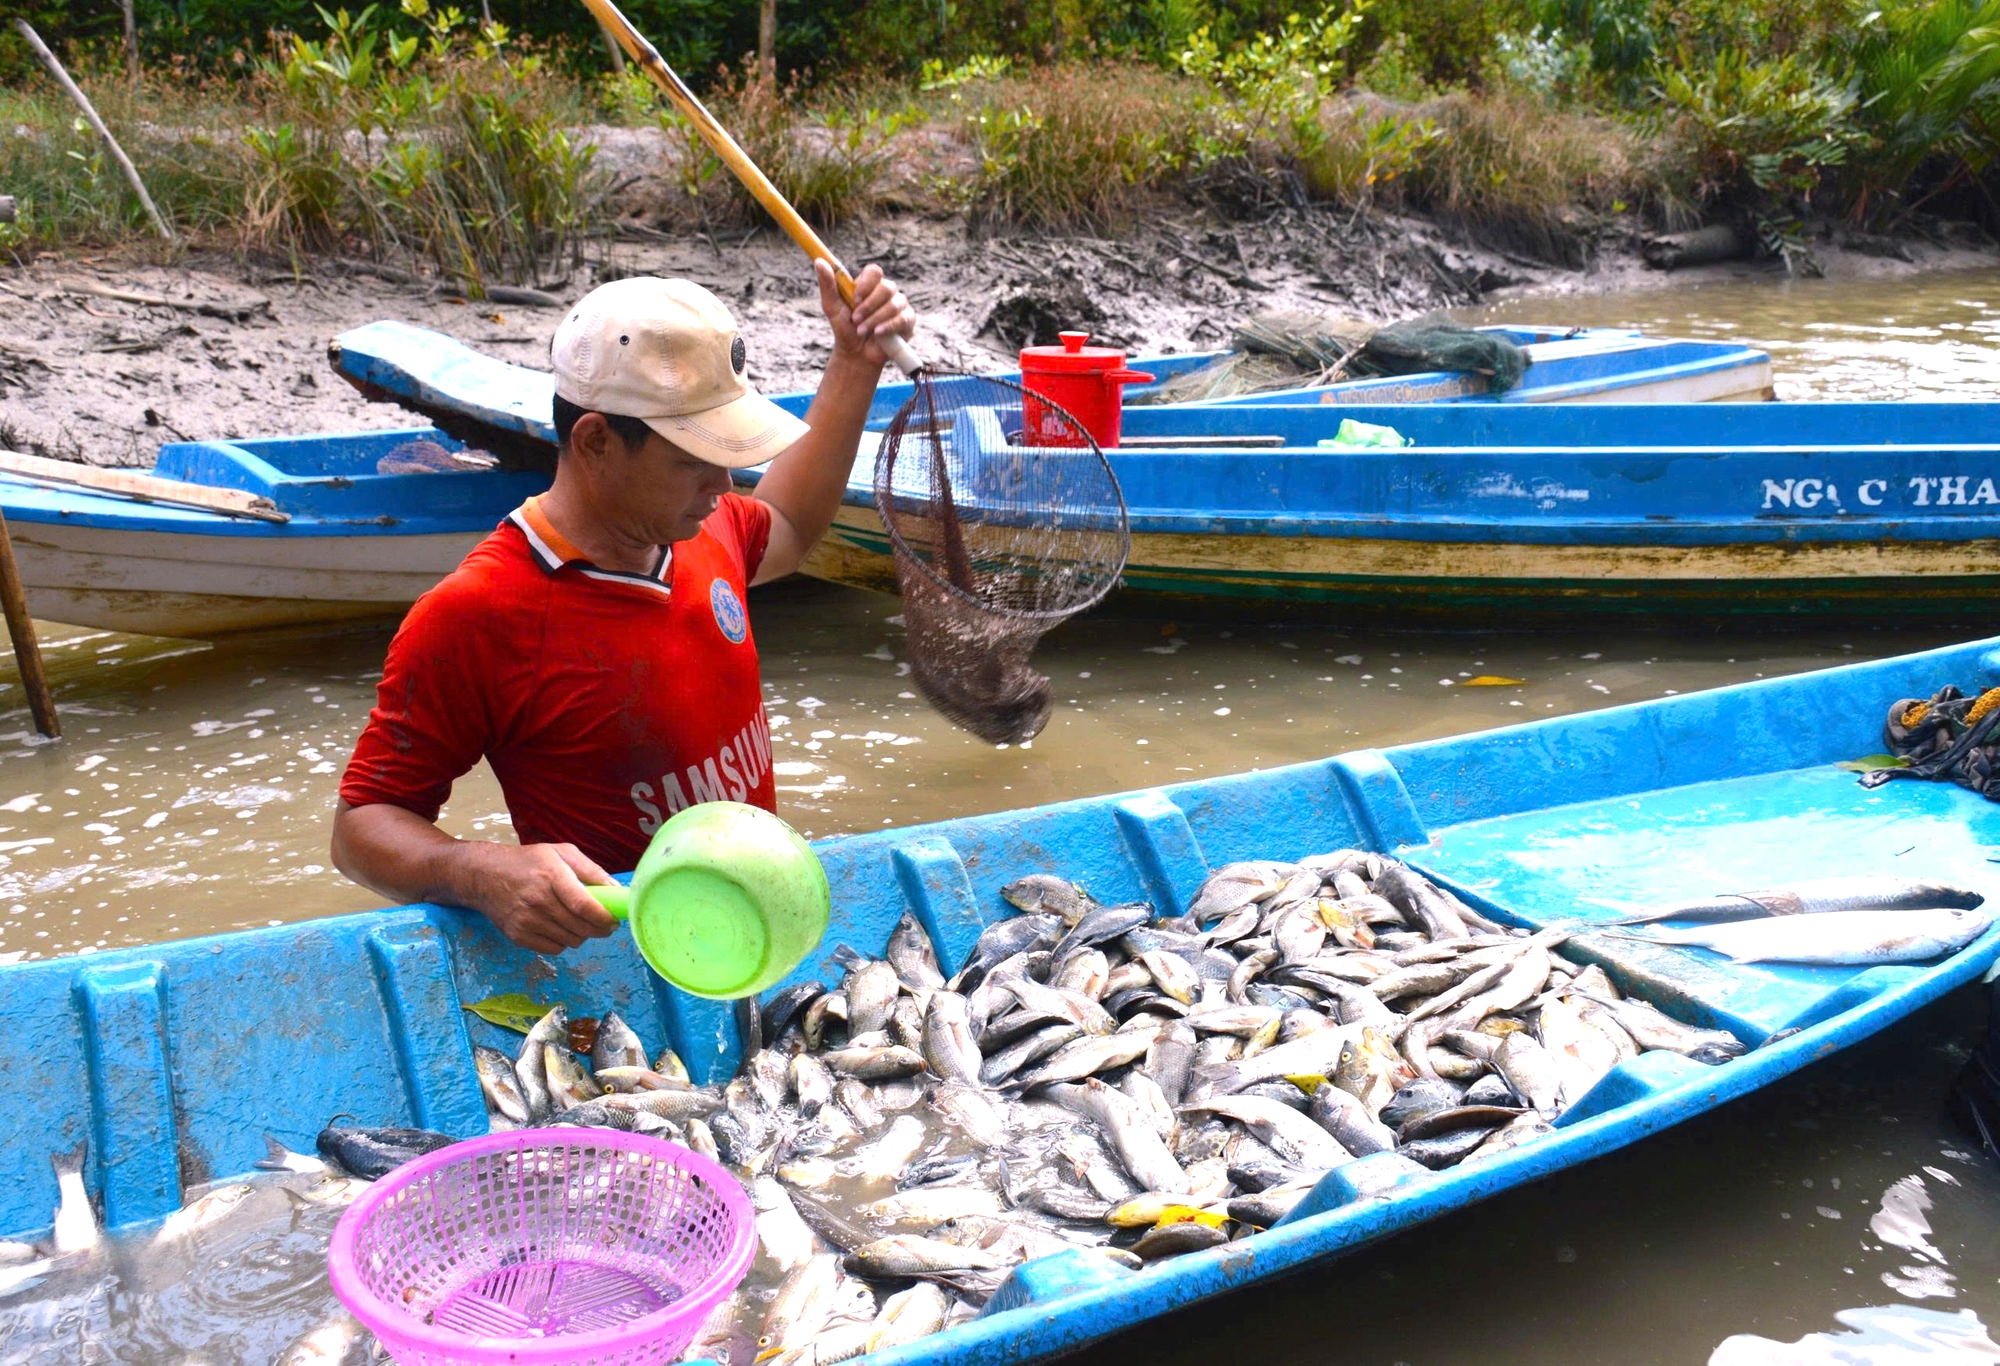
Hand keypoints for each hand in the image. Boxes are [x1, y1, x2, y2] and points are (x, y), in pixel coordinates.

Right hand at [461, 842, 619, 954]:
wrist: (484, 876)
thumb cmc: (527, 862)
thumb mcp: (560, 853)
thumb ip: (591, 870)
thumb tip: (616, 890)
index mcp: (552, 876)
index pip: (584, 906)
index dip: (604, 918)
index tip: (614, 920)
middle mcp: (539, 901)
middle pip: (581, 928)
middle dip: (600, 929)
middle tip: (605, 924)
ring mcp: (527, 921)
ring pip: (571, 941)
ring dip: (582, 935)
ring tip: (580, 922)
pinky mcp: (518, 936)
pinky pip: (554, 949)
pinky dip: (563, 942)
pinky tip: (561, 928)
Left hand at [815, 260, 915, 367]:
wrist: (856, 353)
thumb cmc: (845, 328)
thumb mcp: (832, 306)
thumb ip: (828, 284)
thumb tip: (819, 261)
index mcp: (870, 284)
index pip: (874, 272)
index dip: (866, 284)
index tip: (855, 299)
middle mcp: (887, 292)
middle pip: (886, 287)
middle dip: (869, 306)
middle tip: (856, 319)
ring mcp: (899, 305)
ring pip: (894, 304)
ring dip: (875, 319)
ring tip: (862, 330)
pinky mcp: (908, 321)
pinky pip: (903, 319)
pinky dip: (888, 326)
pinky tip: (878, 333)